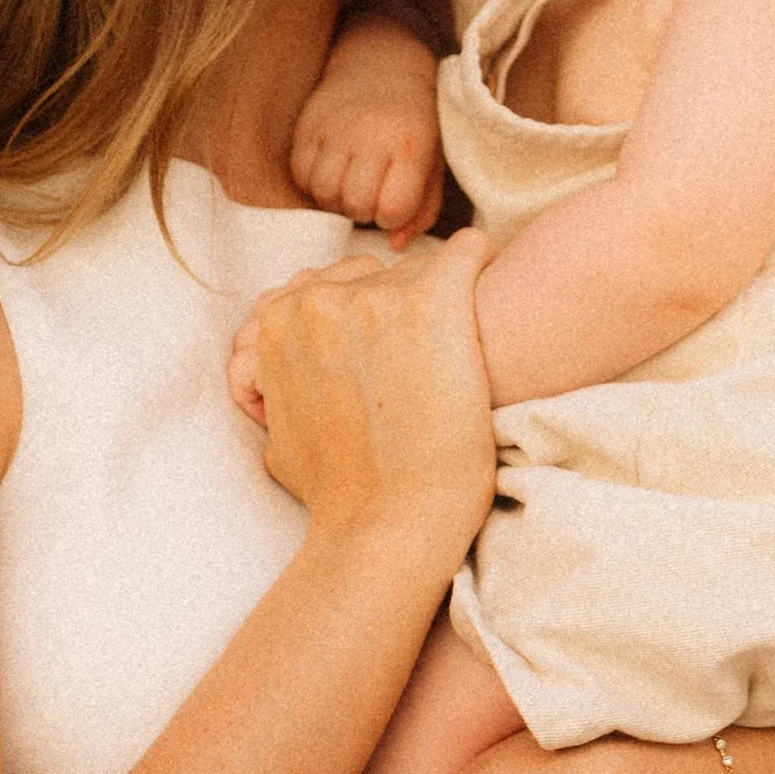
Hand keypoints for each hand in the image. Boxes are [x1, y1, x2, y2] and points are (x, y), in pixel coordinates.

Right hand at [243, 233, 492, 562]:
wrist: (390, 523)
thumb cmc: (339, 491)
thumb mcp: (276, 430)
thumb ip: (276, 376)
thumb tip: (281, 361)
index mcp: (278, 322)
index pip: (328, 291)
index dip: (357, 331)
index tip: (384, 365)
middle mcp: (319, 297)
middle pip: (372, 276)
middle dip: (394, 311)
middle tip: (419, 363)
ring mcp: (377, 296)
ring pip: (418, 269)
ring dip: (436, 303)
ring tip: (455, 349)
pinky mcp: (436, 302)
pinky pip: (470, 250)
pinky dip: (485, 265)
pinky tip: (499, 291)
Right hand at [291, 15, 445, 244]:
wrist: (382, 66)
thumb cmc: (415, 125)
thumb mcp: (433, 163)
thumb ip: (422, 208)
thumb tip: (395, 244)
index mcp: (409, 145)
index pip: (392, 208)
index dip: (392, 216)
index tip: (395, 204)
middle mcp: (370, 136)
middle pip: (354, 204)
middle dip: (363, 210)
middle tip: (371, 194)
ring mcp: (334, 129)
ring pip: (323, 193)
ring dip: (336, 199)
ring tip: (351, 183)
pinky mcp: (306, 126)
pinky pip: (300, 176)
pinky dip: (314, 183)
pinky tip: (332, 170)